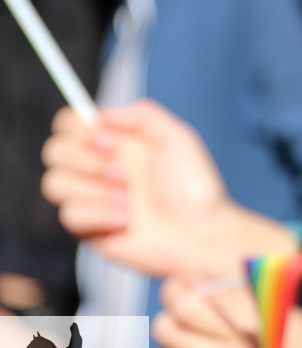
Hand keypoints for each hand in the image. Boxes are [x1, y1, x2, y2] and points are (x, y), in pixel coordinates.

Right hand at [41, 100, 296, 277]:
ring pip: (54, 183)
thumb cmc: (194, 188)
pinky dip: (98, 214)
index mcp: (117, 143)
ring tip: (129, 197)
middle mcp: (100, 168)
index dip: (79, 128)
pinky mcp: (89, 228)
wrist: (200, 233)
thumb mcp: (177, 137)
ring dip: (93, 188)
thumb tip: (100, 114)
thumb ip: (142, 114)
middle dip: (84, 159)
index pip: (70, 124)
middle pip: (54, 151)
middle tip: (123, 173)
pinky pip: (69, 214)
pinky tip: (126, 220)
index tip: (108, 140)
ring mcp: (92, 199)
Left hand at [153, 273, 301, 347]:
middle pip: (169, 331)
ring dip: (182, 338)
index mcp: (250, 337)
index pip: (188, 307)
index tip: (183, 279)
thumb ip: (239, 298)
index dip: (178, 287)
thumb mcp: (284, 311)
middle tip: (188, 302)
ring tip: (206, 330)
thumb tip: (198, 281)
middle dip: (173, 311)